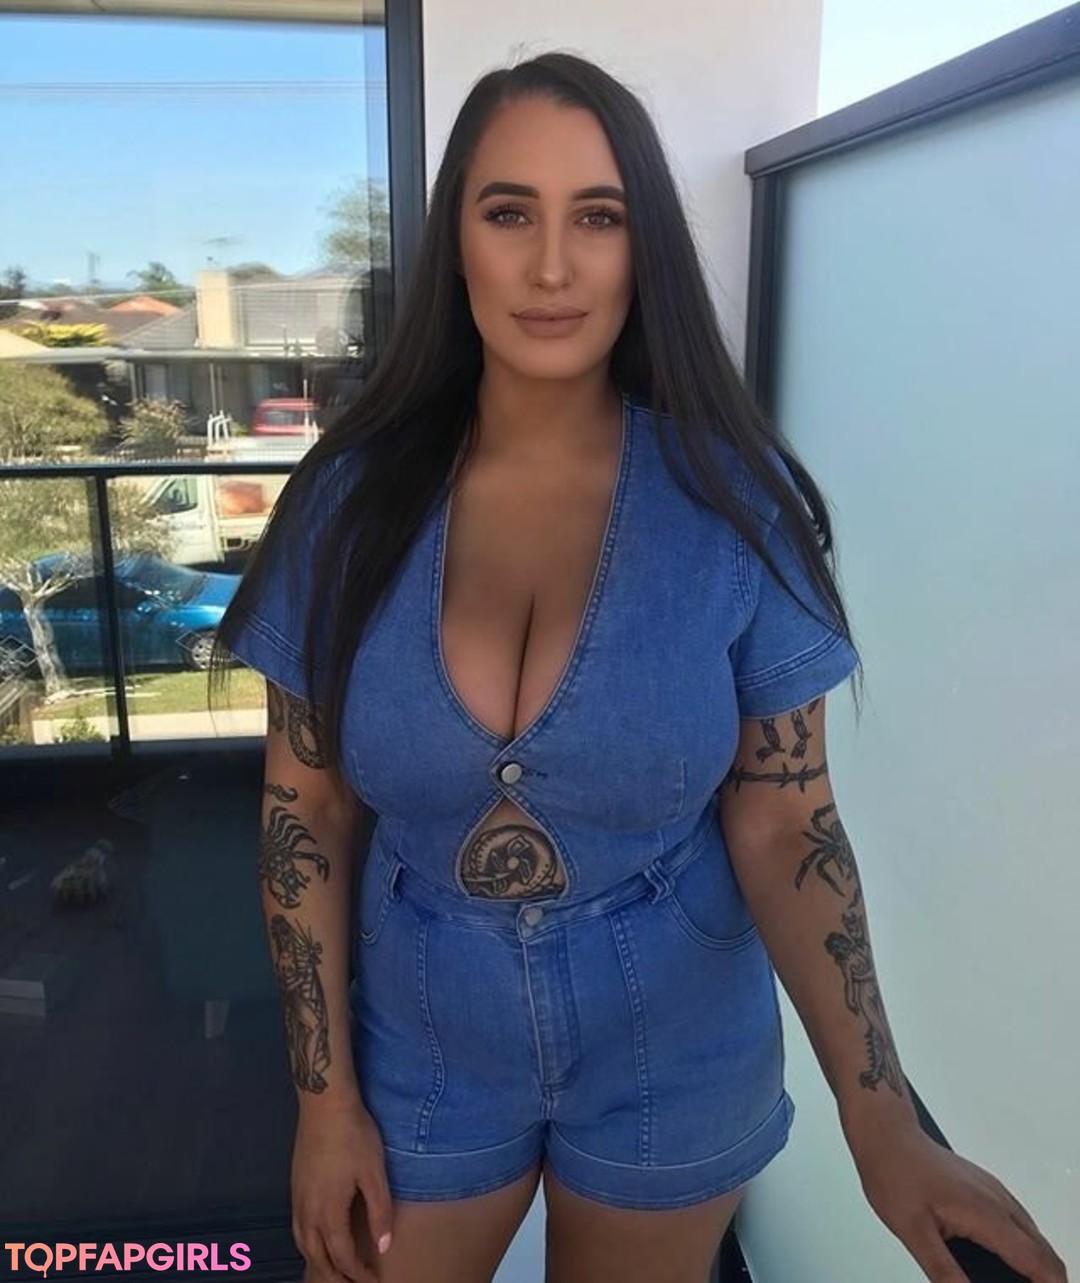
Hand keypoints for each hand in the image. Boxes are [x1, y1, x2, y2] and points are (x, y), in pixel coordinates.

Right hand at [291, 1096, 393, 1282]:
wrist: (324, 1105)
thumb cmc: (354, 1136)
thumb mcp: (374, 1173)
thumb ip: (379, 1211)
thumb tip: (383, 1246)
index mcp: (328, 1213)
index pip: (342, 1256)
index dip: (357, 1274)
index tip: (372, 1282)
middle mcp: (307, 1212)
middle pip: (317, 1257)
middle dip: (334, 1277)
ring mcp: (297, 1199)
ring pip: (303, 1244)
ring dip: (318, 1263)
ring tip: (334, 1272)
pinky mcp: (295, 1186)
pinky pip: (298, 1229)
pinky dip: (308, 1245)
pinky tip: (318, 1240)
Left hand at [844, 1113, 1067, 1282]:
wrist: (887, 1134)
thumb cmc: (894, 1173)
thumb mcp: (912, 1230)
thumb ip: (942, 1269)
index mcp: (984, 1212)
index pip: (1034, 1260)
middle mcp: (996, 1199)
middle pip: (1042, 1250)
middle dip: (1046, 1279)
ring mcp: (993, 1190)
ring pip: (1032, 1234)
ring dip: (1037, 1263)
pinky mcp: (985, 1187)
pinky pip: (1018, 1221)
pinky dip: (1025, 1246)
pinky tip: (1009, 1260)